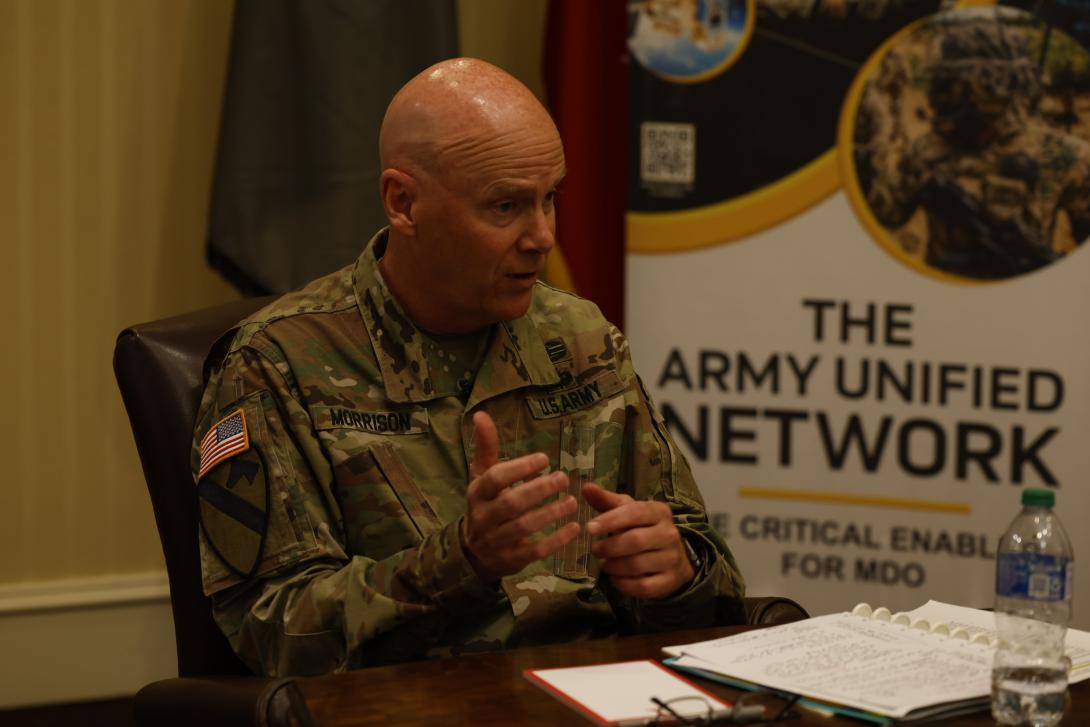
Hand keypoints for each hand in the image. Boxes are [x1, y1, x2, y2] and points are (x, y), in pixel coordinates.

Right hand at [461, 411, 580, 583]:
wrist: (475, 552)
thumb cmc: (486, 504)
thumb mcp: (483, 476)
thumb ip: (486, 447)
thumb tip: (481, 414)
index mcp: (476, 493)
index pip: (495, 478)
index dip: (520, 468)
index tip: (545, 459)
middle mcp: (483, 517)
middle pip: (511, 503)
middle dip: (539, 490)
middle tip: (563, 477)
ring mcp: (495, 541)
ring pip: (524, 527)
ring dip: (550, 513)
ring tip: (572, 501)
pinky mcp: (511, 560)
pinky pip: (535, 551)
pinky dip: (556, 540)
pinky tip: (574, 528)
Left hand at [584, 483, 694, 599]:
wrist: (673, 557)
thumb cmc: (644, 529)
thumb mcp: (628, 511)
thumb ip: (607, 501)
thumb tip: (586, 487)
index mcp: (659, 512)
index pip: (635, 512)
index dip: (610, 520)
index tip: (589, 528)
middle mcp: (670, 533)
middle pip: (635, 541)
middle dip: (609, 547)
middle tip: (595, 550)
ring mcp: (672, 559)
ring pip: (637, 565)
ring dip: (614, 566)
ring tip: (604, 564)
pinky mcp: (670, 581)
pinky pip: (643, 586)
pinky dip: (624, 584)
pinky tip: (615, 578)